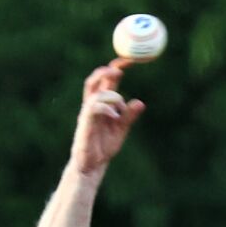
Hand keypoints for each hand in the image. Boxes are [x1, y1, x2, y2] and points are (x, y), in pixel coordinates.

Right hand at [68, 61, 144, 175]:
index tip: (129, 61)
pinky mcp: (85, 123)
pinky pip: (94, 108)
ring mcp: (87, 114)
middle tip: (120, 70)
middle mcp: (91, 106)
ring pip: (97, 94)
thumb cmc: (104, 148)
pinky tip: (115, 117)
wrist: (91, 165)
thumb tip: (140, 102)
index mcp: (101, 104)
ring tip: (120, 111)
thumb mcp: (121, 129)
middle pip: (94, 81)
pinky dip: (107, 108)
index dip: (115, 68)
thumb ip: (129, 116)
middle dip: (105, 72)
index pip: (106, 81)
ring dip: (112, 97)